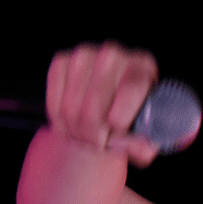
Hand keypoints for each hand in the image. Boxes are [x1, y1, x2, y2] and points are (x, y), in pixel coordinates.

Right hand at [46, 41, 160, 166]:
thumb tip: (132, 148)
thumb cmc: (134, 113)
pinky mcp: (61, 61)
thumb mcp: (148, 131)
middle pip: (94, 107)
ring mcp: (85, 55)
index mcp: (142, 66)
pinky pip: (54, 102)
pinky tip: (71, 127)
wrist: (115, 96)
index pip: (130, 91)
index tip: (114, 138)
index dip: (120, 123)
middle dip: (93, 136)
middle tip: (97, 145)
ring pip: (71, 108)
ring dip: (76, 132)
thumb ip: (144, 145)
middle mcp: (113, 55)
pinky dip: (59, 122)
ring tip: (85, 138)